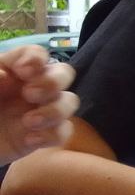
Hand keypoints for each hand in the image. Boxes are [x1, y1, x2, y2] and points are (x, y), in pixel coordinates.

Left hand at [0, 46, 76, 164]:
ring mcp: (38, 111)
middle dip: (53, 82)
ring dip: (55, 110)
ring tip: (29, 122)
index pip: (36, 54)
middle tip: (30, 94)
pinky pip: (63, 131)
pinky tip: (30, 140)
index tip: (23, 71)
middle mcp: (30, 87)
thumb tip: (5, 76)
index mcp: (11, 70)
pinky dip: (52, 135)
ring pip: (69, 102)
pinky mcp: (41, 136)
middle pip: (63, 73)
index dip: (36, 59)